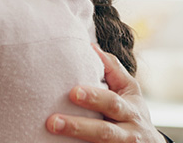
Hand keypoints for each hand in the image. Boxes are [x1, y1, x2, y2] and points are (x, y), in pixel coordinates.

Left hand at [45, 45, 164, 142]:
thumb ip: (112, 69)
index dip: (94, 98)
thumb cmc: (131, 110)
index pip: (112, 103)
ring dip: (75, 139)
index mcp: (130, 110)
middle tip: (52, 121)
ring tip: (51, 131)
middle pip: (103, 132)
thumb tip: (91, 47)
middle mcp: (127, 133)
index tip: (73, 92)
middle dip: (78, 127)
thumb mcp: (129, 90)